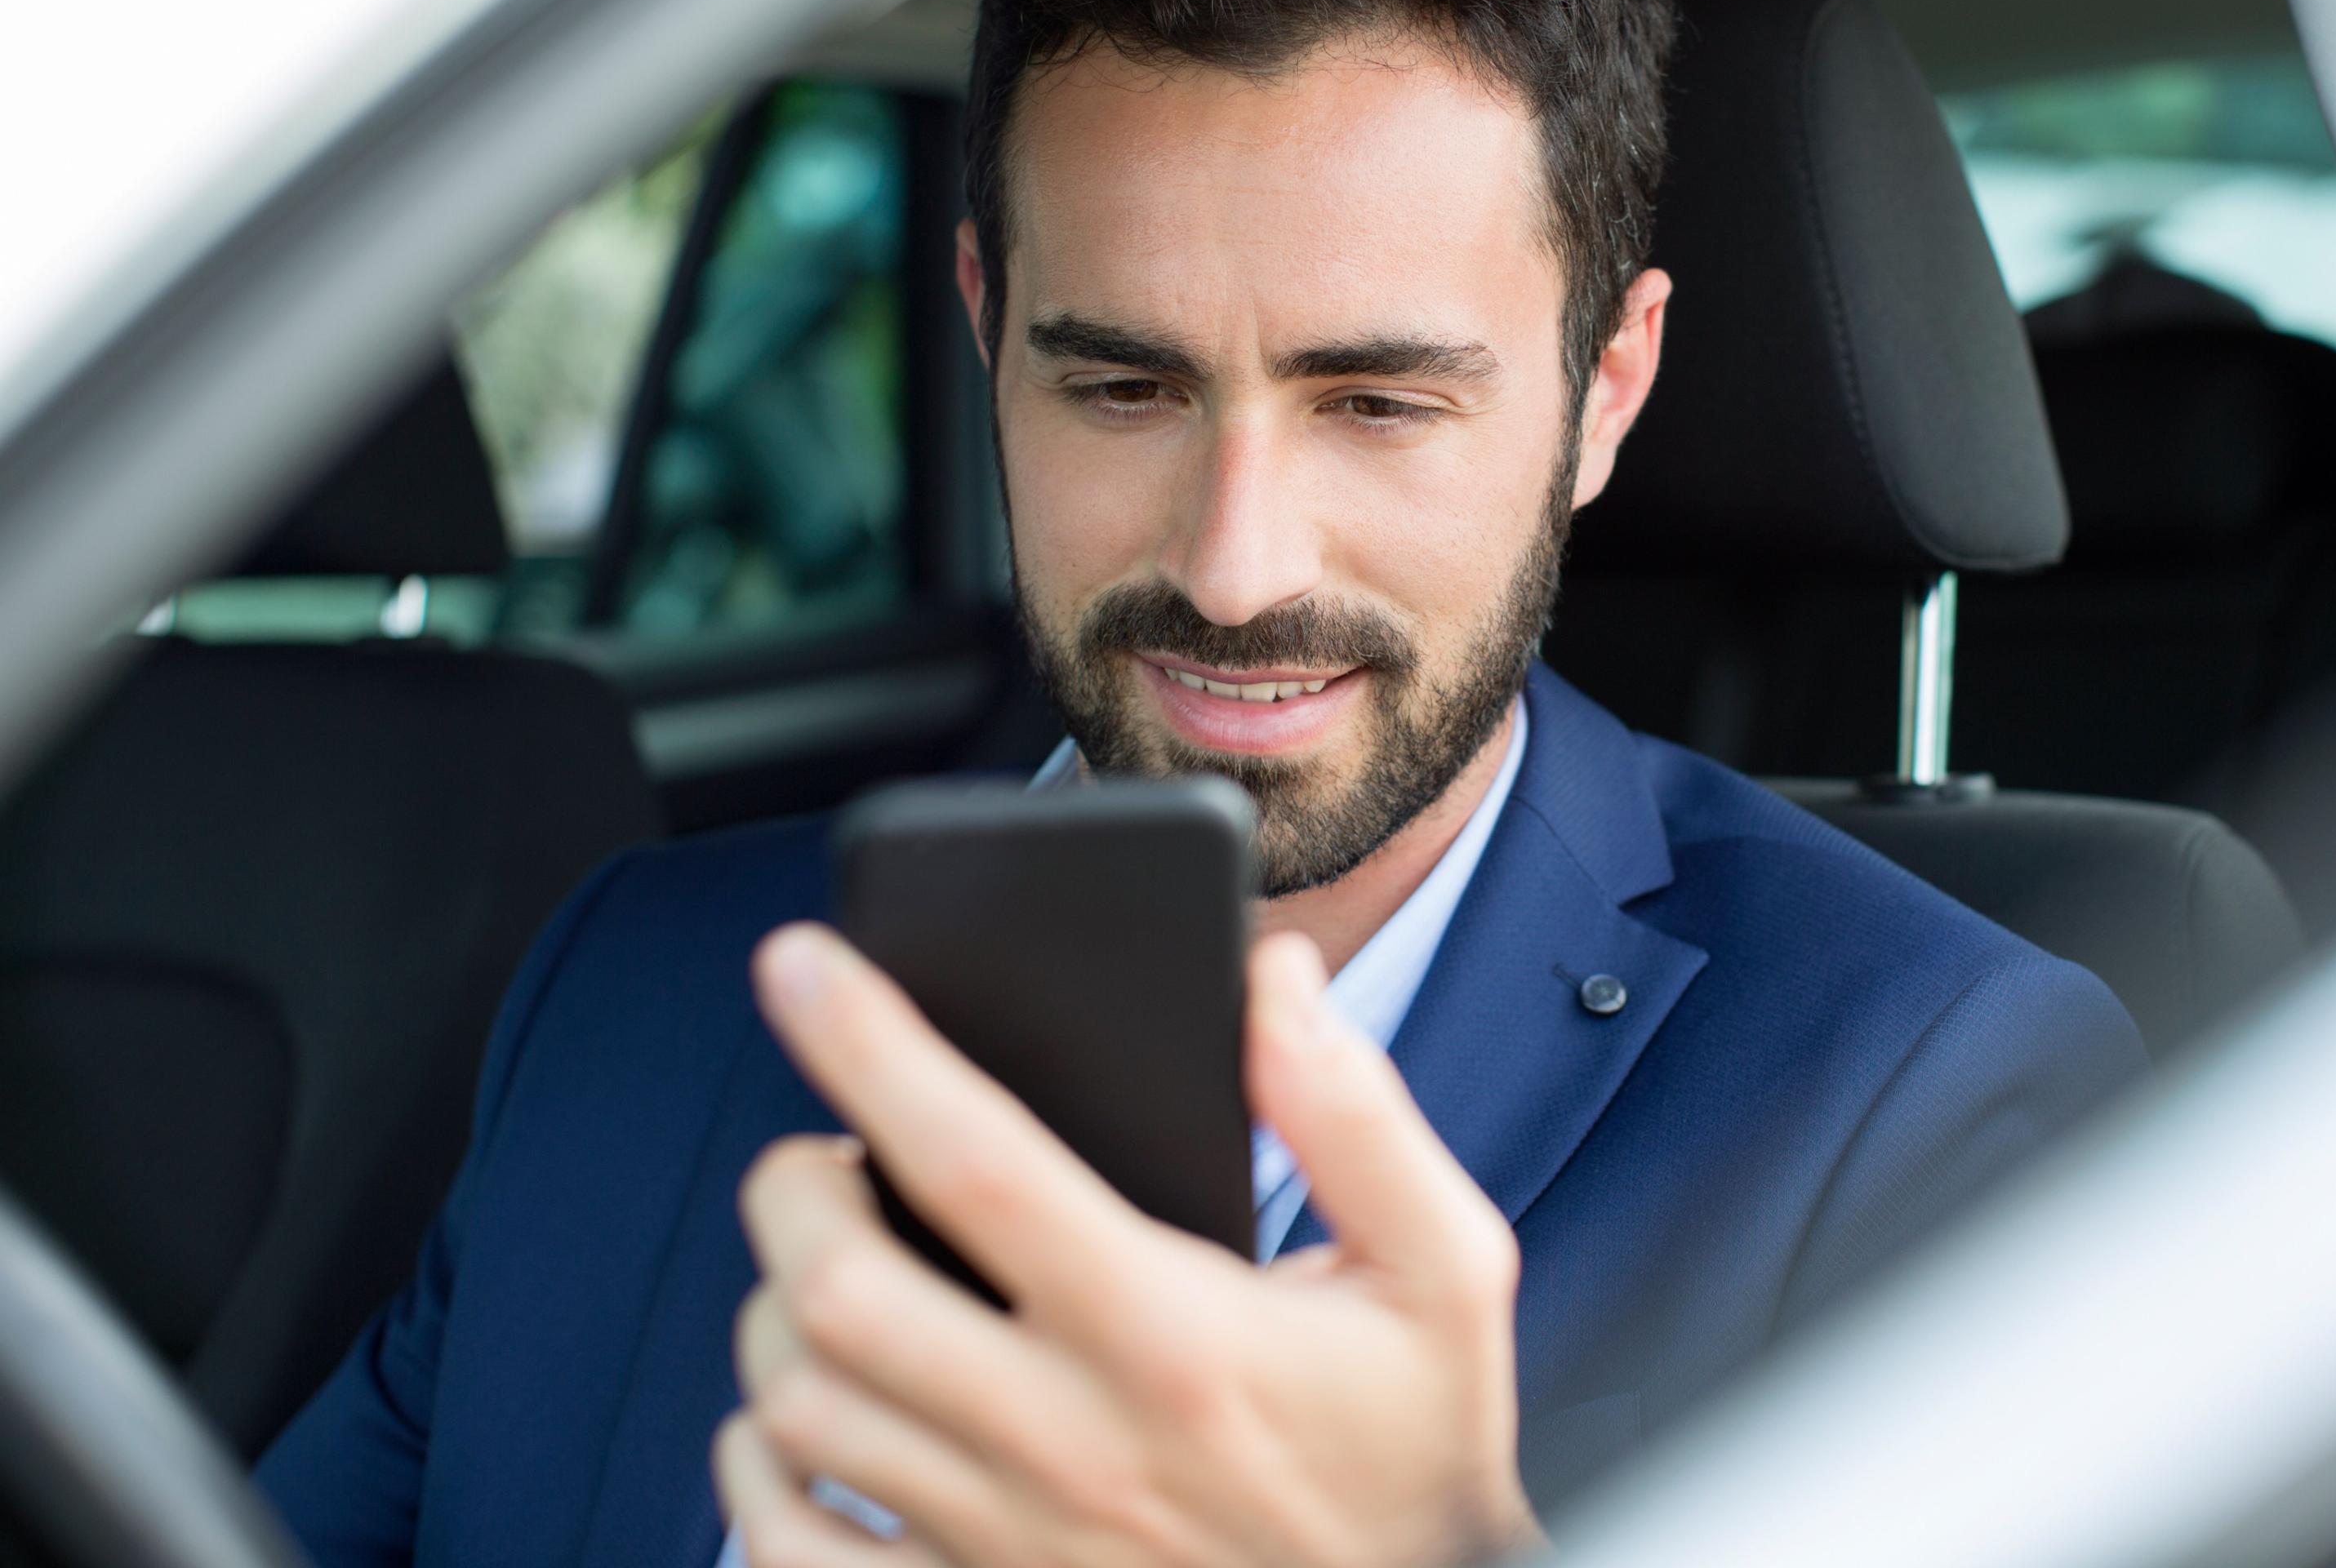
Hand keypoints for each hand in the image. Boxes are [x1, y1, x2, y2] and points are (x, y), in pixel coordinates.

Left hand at [713, 923, 1540, 1567]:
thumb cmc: (1414, 1456)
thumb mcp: (1445, 1275)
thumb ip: (1360, 1120)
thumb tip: (1275, 985)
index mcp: (1174, 1336)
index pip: (979, 1163)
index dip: (872, 1048)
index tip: (804, 963)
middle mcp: (1070, 1444)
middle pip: (841, 1292)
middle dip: (793, 1187)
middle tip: (825, 1151)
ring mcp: (1004, 1544)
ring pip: (798, 1409)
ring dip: (774, 1313)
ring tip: (825, 1266)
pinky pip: (786, 1548)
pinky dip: (752, 1474)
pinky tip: (792, 1424)